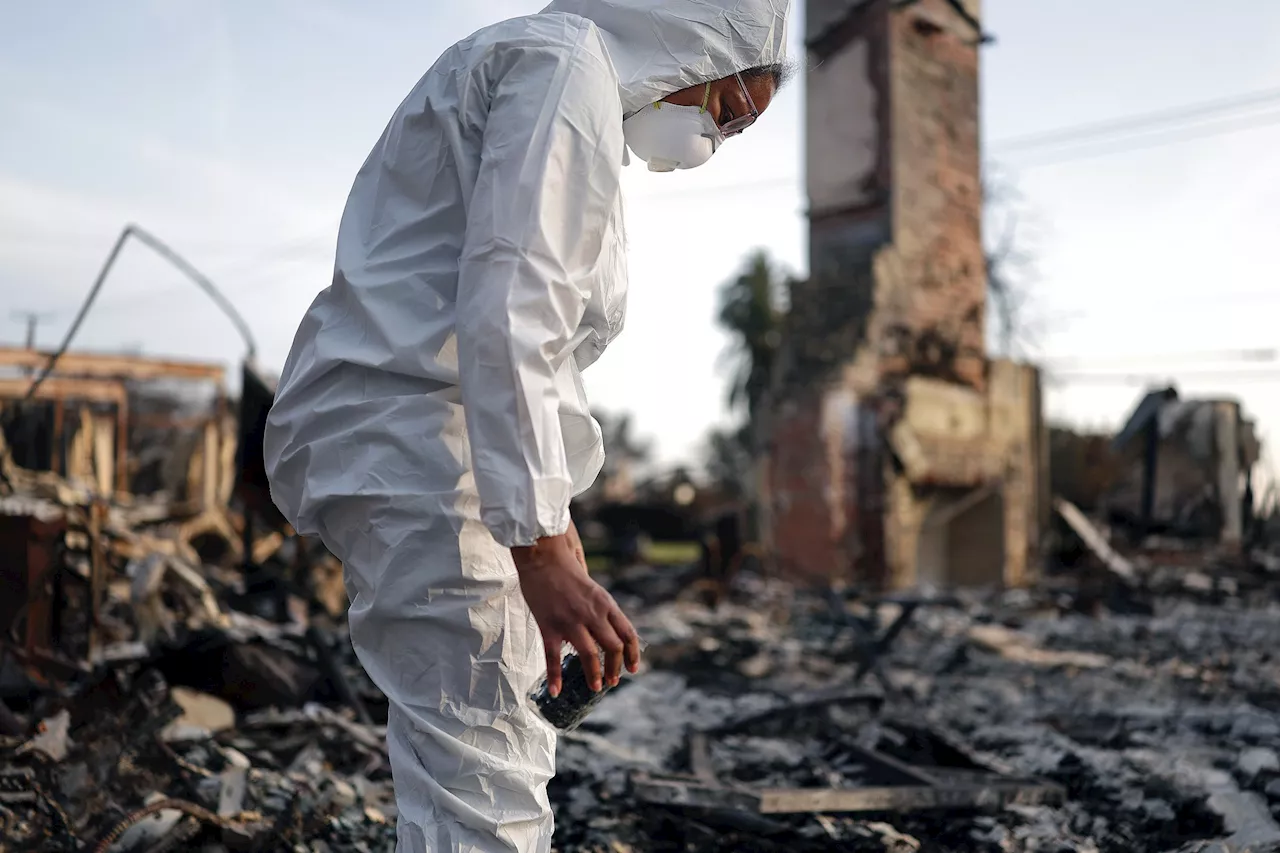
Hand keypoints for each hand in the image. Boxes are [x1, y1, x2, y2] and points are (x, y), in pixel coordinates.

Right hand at [512, 529, 640, 696]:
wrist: (542, 554)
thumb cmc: (565, 566)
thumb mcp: (592, 586)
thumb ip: (599, 606)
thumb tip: (602, 626)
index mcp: (606, 603)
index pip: (627, 633)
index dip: (632, 654)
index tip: (633, 668)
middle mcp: (593, 613)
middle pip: (613, 647)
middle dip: (615, 668)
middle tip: (612, 681)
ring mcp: (571, 621)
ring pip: (589, 655)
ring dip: (594, 674)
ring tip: (595, 687)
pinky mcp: (549, 625)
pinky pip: (553, 657)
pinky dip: (555, 676)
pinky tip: (556, 690)